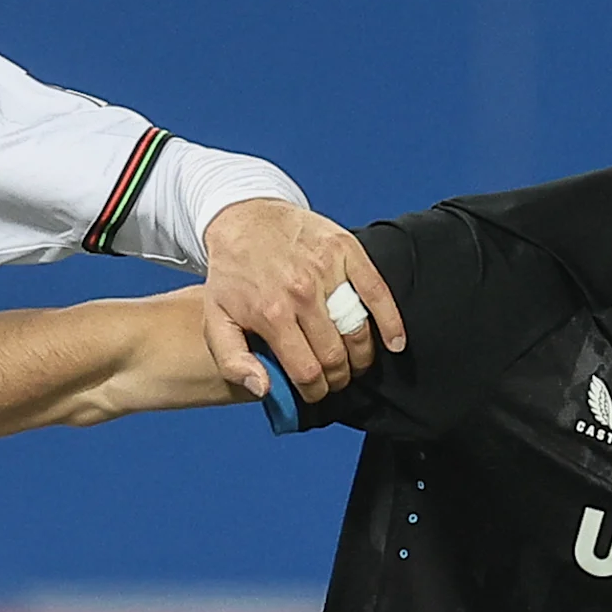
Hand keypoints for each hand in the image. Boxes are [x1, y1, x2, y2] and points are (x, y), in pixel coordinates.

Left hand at [202, 200, 400, 406]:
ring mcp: (327, 271)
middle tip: (335, 380)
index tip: (315, 392)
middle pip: (336, 356)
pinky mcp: (346, 250)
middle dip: (338, 378)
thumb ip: (233, 361)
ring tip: (355, 363)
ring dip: (361, 357)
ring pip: (358, 331)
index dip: (315, 391)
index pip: (307, 371)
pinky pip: (377, 292)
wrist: (242, 219)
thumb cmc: (231, 274)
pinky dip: (391, 321)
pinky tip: (396, 343)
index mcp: (272, 314)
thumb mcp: (216, 320)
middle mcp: (302, 293)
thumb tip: (264, 389)